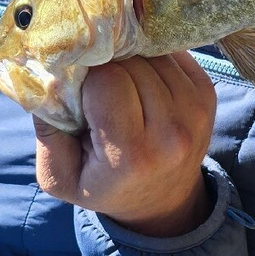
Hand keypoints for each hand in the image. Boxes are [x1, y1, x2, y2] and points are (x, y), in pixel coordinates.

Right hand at [34, 51, 216, 236]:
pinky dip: (152, 58)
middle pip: (131, 63)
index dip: (88, 80)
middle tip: (100, 90)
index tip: (83, 95)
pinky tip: (143, 79)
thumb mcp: (61, 175)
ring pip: (152, 53)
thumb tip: (46, 77)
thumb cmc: (105, 184)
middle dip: (109, 68)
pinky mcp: (208, 93)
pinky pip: (173, 53)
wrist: (161, 202)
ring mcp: (195, 112)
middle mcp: (171, 133)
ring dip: (131, 61)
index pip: (107, 83)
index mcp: (132, 156)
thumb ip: (47, 130)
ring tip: (122, 87)